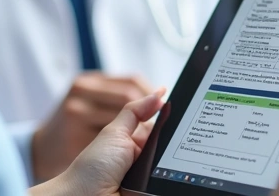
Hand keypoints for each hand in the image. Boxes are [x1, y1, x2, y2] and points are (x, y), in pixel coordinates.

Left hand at [31, 90, 165, 195]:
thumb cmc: (92, 168)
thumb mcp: (115, 132)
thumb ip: (136, 111)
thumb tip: (159, 93)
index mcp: (134, 143)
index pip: (161, 130)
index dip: (173, 122)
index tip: (186, 111)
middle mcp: (143, 161)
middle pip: (170, 147)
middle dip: (175, 142)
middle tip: (177, 137)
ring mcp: (149, 179)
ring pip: (173, 166)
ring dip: (172, 162)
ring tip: (161, 161)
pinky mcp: (153, 191)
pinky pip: (170, 183)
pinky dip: (172, 178)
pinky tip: (170, 173)